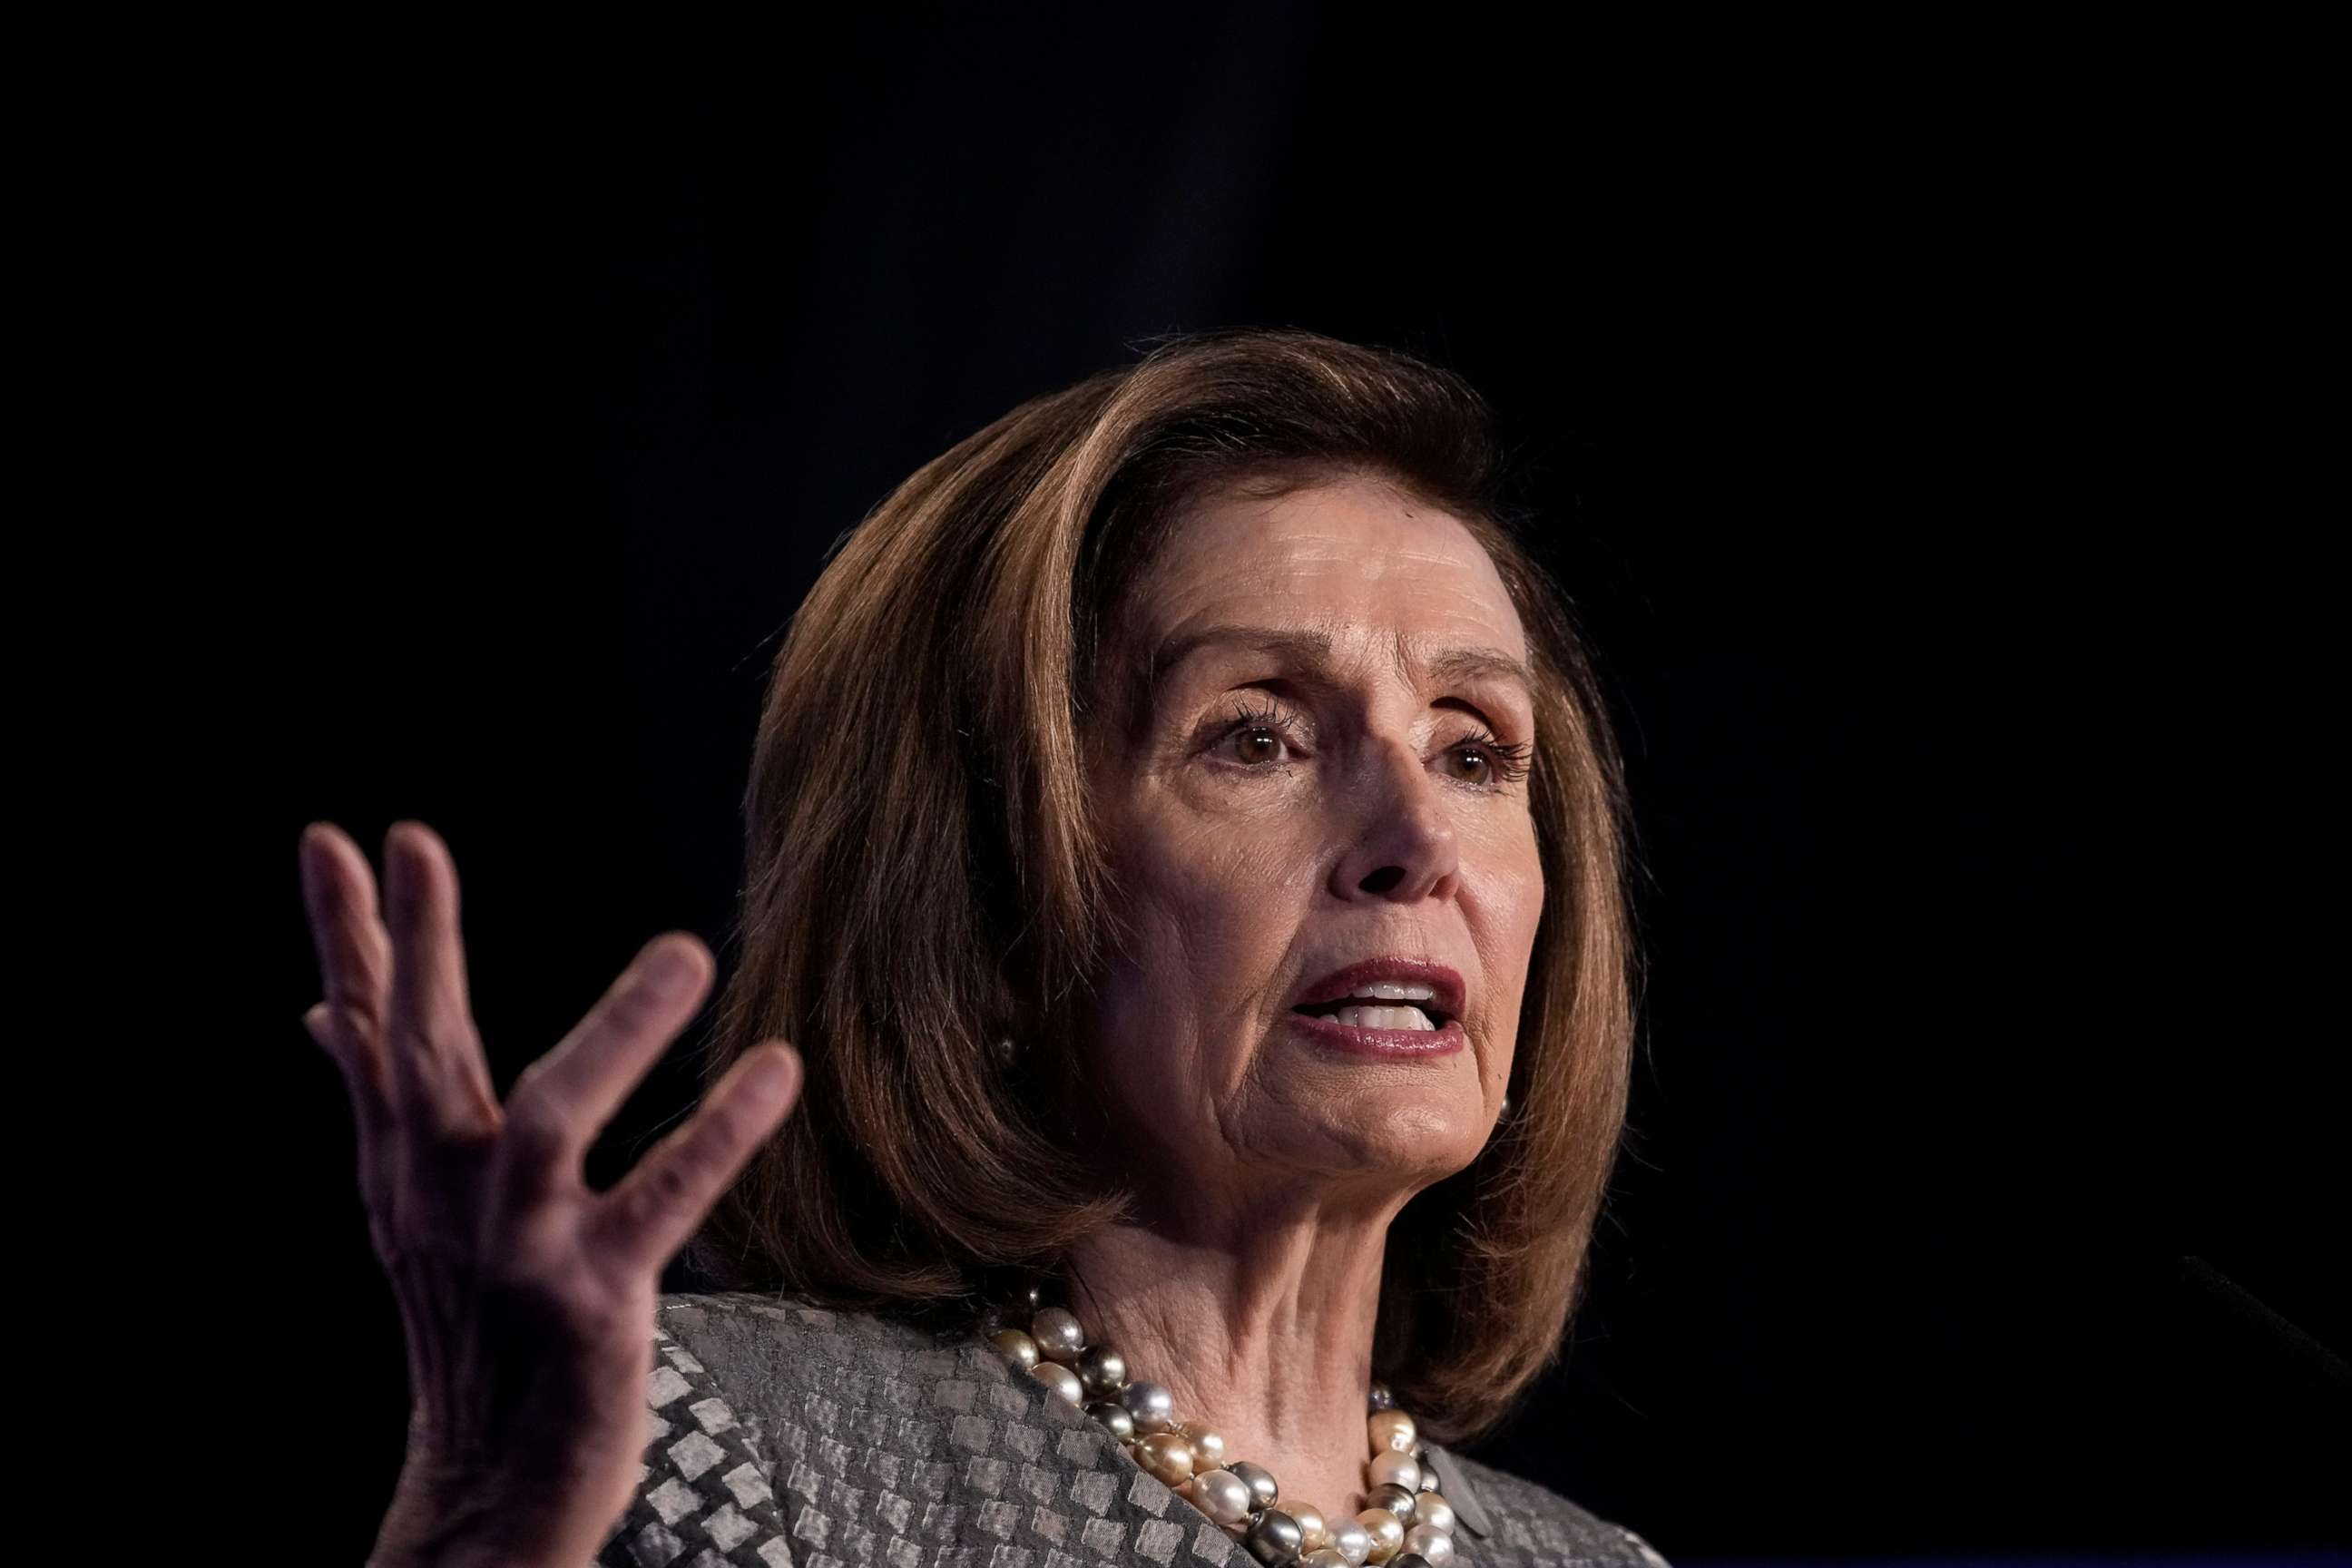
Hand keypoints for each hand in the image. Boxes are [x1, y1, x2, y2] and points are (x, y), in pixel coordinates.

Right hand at [299, 820, 801, 1567]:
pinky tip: (776, 1071)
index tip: (333, 840)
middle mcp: (447, 1194)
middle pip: (422, 1056)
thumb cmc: (466, 1325)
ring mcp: (516, 1246)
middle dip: (416, 949)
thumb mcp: (410, 1205)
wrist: (486, 1491)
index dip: (350, 938)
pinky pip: (663, 1204)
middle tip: (411, 844)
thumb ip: (380, 1097)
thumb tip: (317, 1014)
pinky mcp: (592, 1300)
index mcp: (410, 1163)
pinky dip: (719, 1137)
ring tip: (687, 952)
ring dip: (615, 1032)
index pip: (373, 1034)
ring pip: (546, 1119)